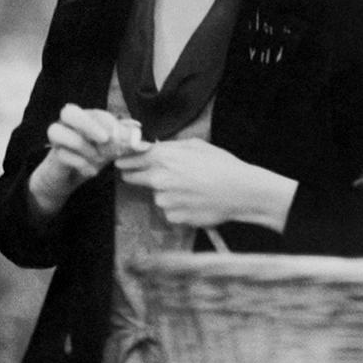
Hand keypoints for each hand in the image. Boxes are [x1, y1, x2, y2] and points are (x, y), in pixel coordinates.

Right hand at [27, 104, 140, 216]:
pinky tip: (91, 171)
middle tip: (104, 139)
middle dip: (87, 124)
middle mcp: (68, 124)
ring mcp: (58, 138)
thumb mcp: (113, 148)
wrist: (71, 176)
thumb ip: (125, 139)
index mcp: (86, 118)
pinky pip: (61, 154)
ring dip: (81, 145)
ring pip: (57, 130)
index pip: (96, 113)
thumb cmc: (93, 155)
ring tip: (97, 159)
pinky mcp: (54, 154)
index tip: (122, 137)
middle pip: (69, 112)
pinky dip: (78, 163)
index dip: (109, 123)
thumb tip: (139, 131)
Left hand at [116, 139, 295, 231]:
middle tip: (156, 176)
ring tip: (191, 190)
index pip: (131, 158)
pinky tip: (195, 203)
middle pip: (133, 178)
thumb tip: (151, 148)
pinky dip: (178, 209)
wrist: (242, 191)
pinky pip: (169, 212)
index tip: (120, 162)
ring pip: (156, 196)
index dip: (125, 160)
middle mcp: (158, 178)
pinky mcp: (173, 217)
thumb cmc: (222, 165)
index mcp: (163, 157)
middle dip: (138, 176)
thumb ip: (169, 147)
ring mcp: (164, 200)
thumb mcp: (195, 146)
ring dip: (165, 194)